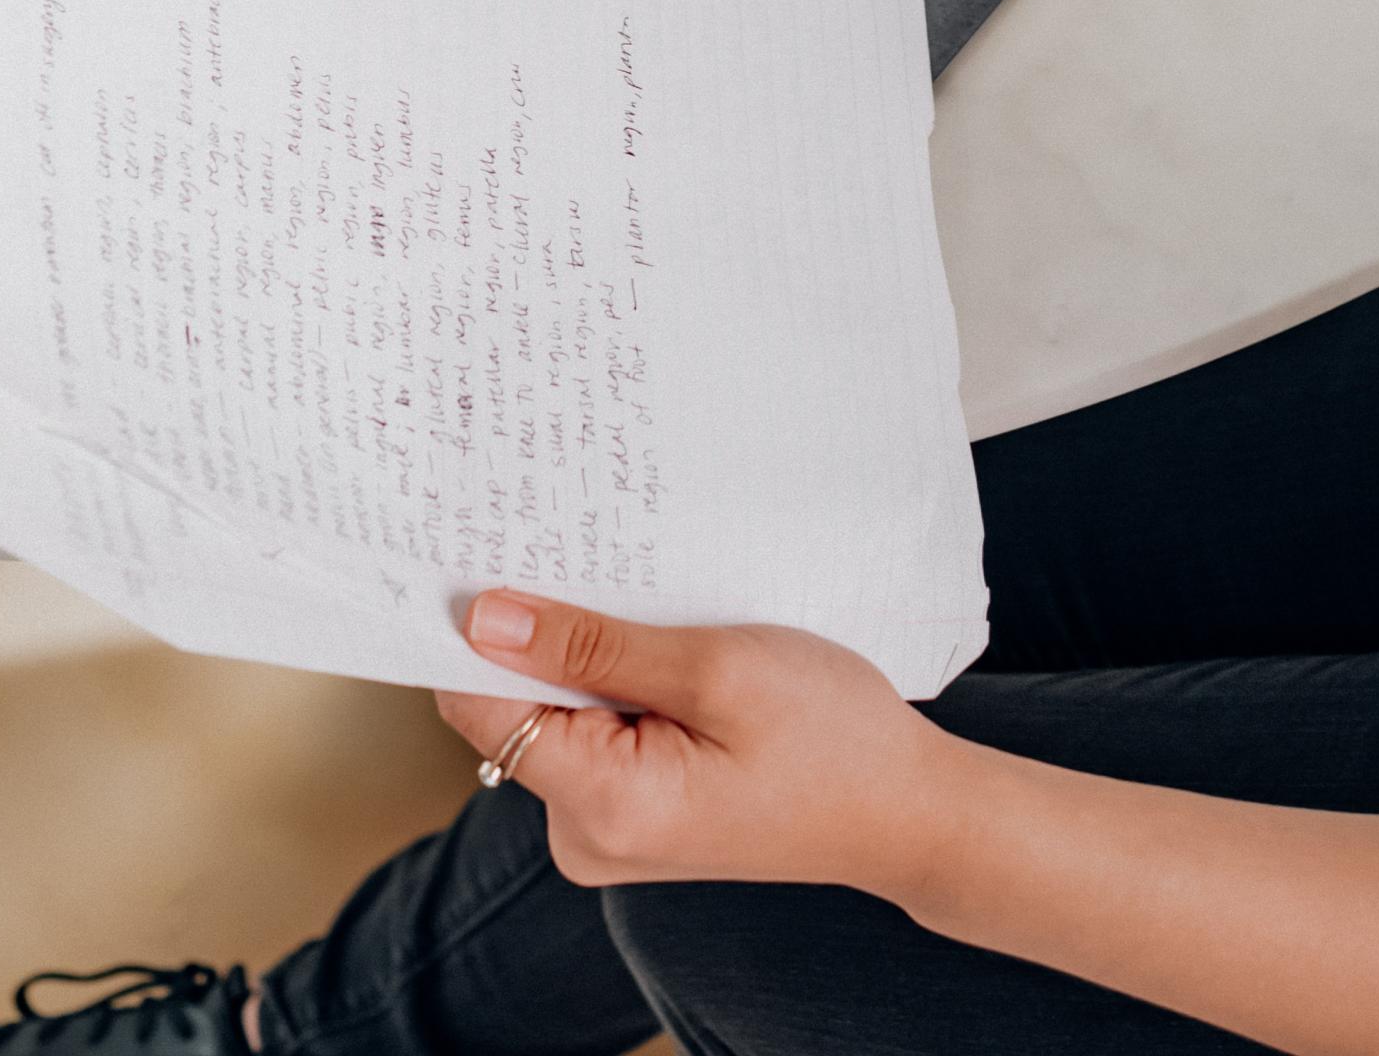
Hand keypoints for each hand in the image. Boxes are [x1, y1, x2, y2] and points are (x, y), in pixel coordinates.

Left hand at [438, 592, 954, 892]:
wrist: (904, 808)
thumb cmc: (832, 738)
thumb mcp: (717, 669)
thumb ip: (595, 647)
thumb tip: (484, 617)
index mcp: (601, 806)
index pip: (480, 703)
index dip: (475, 625)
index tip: (490, 546)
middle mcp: (585, 833)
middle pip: (513, 706)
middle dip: (545, 628)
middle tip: (592, 550)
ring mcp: (610, 827)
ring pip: (557, 712)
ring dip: (589, 650)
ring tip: (653, 600)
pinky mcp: (636, 810)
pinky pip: (595, 730)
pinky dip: (617, 679)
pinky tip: (667, 643)